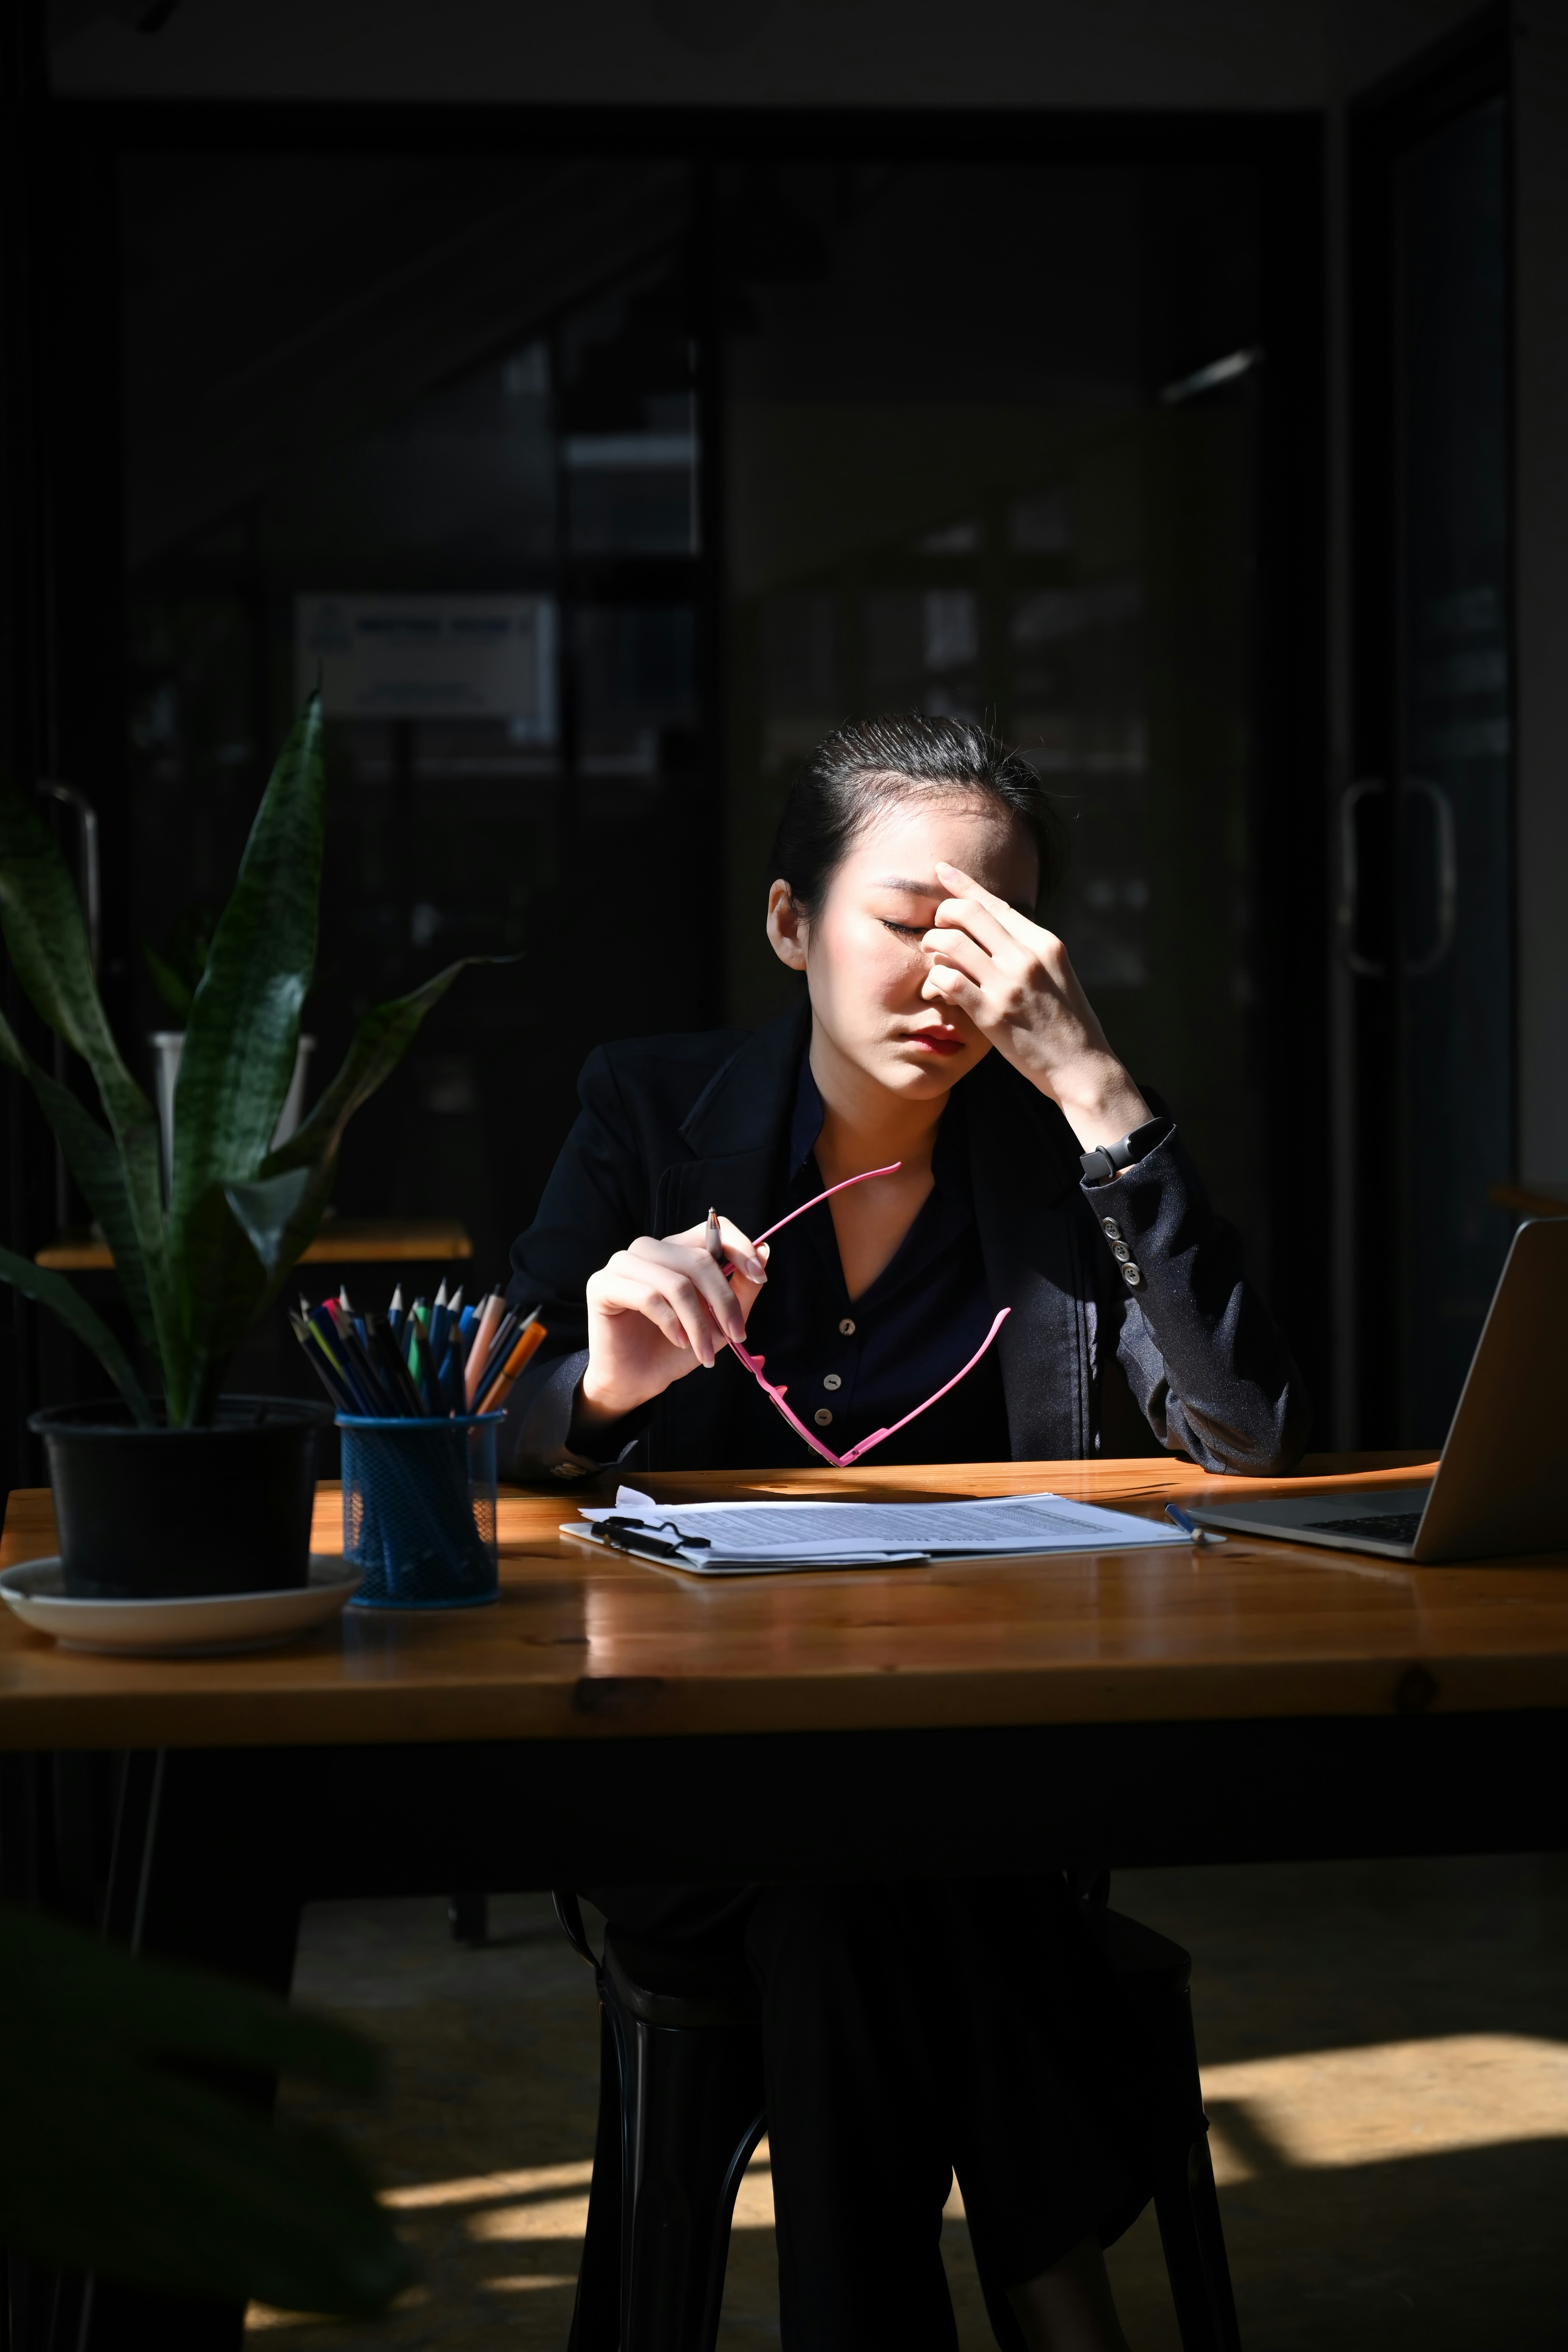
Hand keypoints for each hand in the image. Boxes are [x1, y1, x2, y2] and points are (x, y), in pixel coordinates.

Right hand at [576, 1218, 768, 1429]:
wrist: (636, 1380)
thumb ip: (742, 1288)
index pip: (711, 1228)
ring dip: (698, 1322)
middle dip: (724, 1301)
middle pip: (698, 1259)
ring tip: (704, 1351)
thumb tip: (765, 1251)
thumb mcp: (719, 1321)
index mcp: (676, 1249)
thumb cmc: (676, 1348)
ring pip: (676, 1282)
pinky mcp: (603, 1284)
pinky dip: (671, 1323)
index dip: (739, 1247)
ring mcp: (623, 1263)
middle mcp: (649, 1249)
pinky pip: (648, 1296)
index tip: (759, 1276)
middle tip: (736, 1335)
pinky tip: (679, 1342)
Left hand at [921, 861, 1151, 1147]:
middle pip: (966, 912)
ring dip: (932, 947)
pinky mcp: (991, 1014)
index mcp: (1044, 942)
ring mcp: (1008, 984)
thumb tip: (994, 929)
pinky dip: (935, 980)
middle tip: (937, 932)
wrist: (1081, 1066)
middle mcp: (1026, 956)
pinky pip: (947, 980)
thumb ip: (1026, 949)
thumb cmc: (1065, 1022)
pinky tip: (939, 990)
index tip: (940, 870)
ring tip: (934, 961)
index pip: (995, 902)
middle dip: (942, 915)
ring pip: (950, 942)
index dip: (962, 884)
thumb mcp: (1055, 973)